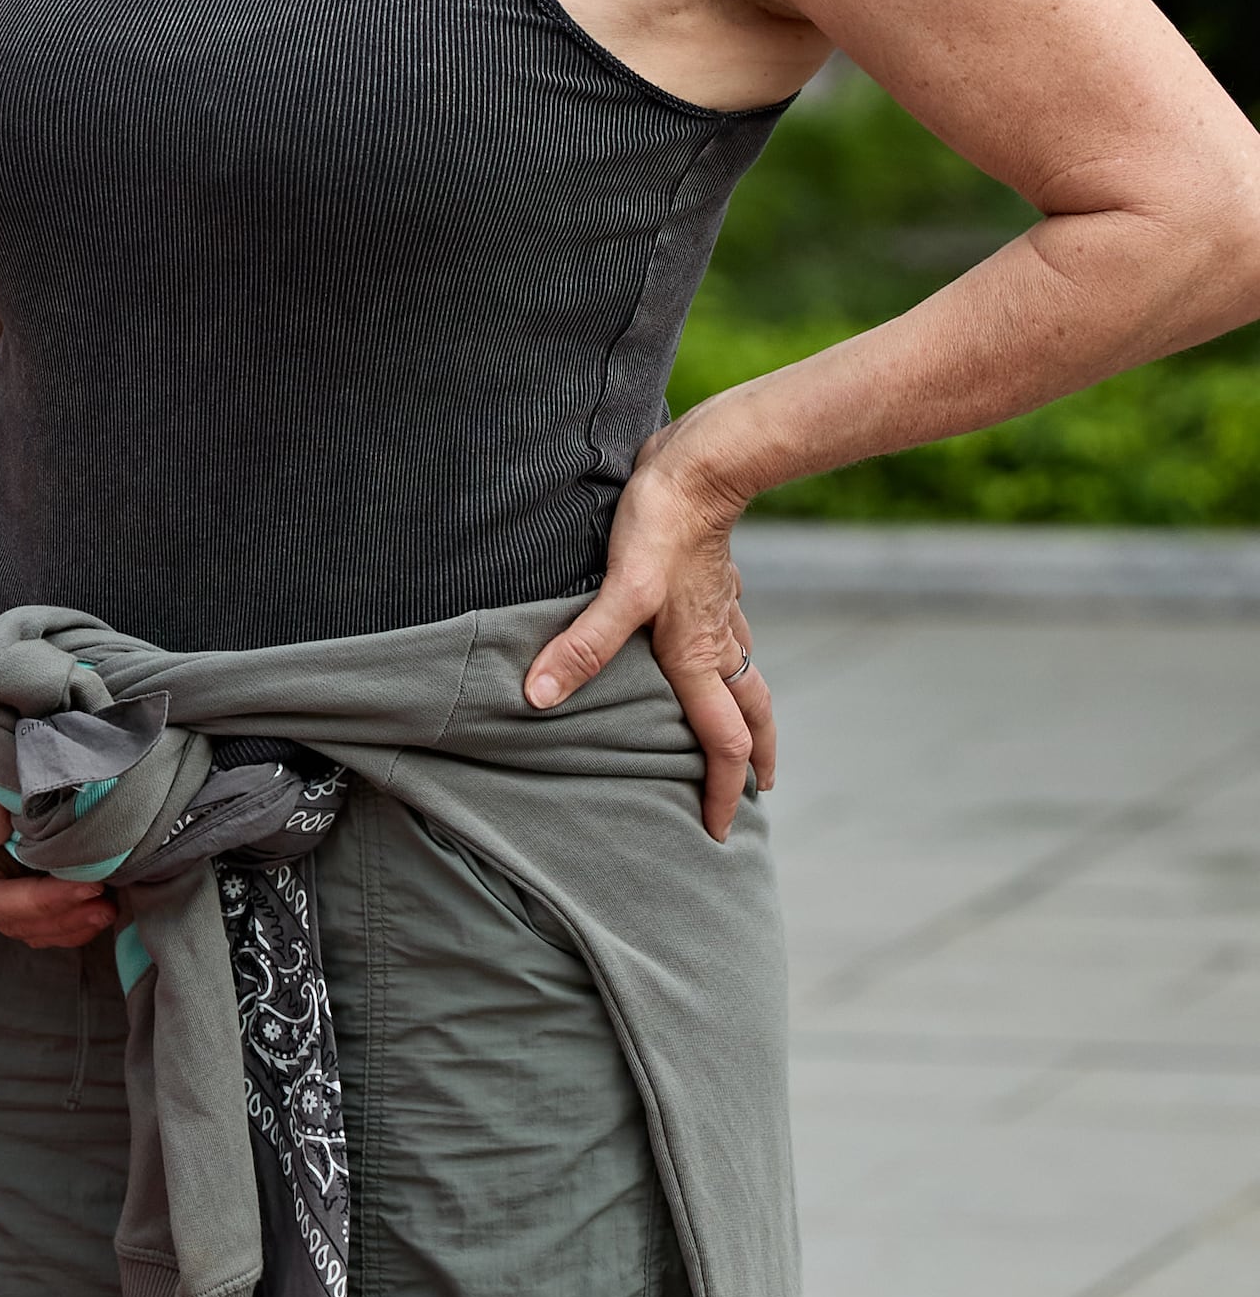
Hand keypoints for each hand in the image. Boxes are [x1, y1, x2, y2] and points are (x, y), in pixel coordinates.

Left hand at [520, 426, 769, 838]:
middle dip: (755, 761)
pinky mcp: (715, 587)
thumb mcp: (617, 590)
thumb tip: (539, 699)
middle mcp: (718, 644)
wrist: (701, 467)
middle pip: (751, 717)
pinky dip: (733, 670)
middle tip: (757, 796)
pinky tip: (717, 658)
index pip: (720, 741)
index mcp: (697, 656)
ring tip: (747, 739)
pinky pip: (734, 644)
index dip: (720, 788)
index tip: (719, 829)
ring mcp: (723, 615)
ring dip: (751, 717)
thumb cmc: (659, 527)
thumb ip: (581, 646)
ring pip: (747, 680)